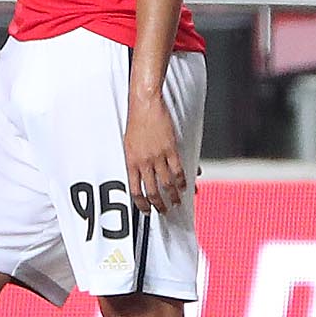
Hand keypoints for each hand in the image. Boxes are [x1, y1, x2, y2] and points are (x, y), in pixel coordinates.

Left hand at [124, 93, 185, 212]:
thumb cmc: (136, 122)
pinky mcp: (170, 149)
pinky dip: (183, 180)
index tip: (145, 210)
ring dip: (173, 195)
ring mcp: (158, 156)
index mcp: (130, 161)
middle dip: (158, 204)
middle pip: (152, 190)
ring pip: (167, 183)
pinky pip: (178, 170)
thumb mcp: (129, 144)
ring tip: (177, 201)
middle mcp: (144, 161)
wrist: (144, 105)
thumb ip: (136, 160)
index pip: (135, 189)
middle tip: (163, 210)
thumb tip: (142, 173)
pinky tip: (186, 186)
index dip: (141, 203)